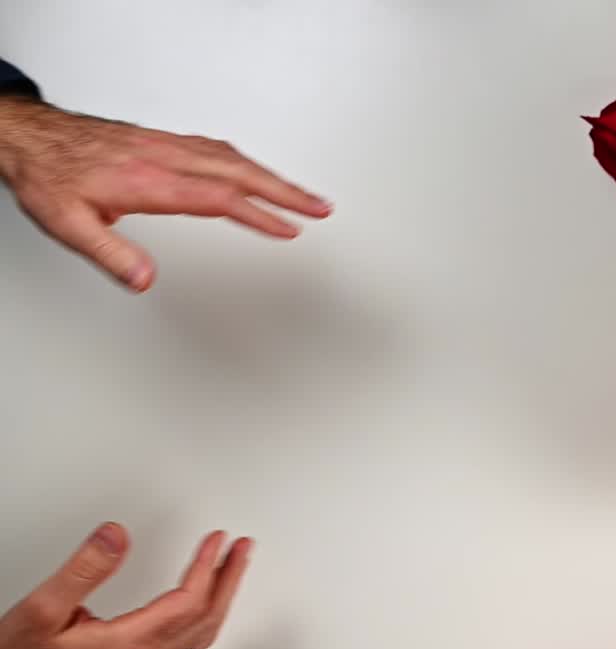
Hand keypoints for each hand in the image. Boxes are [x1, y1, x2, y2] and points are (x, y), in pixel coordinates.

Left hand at [0, 95, 330, 291]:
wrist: (28, 136)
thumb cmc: (48, 177)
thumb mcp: (68, 225)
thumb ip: (111, 255)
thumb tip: (145, 281)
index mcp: (150, 182)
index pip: (219, 198)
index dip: (259, 215)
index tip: (289, 229)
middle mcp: (165, 159)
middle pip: (240, 172)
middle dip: (286, 191)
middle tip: (321, 208)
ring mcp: (167, 146)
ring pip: (233, 157)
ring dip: (273, 176)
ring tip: (303, 195)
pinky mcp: (163, 141)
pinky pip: (218, 148)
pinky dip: (248, 163)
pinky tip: (255, 170)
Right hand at [0, 523, 251, 648]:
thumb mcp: (42, 608)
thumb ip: (84, 568)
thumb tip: (117, 535)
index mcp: (125, 648)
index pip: (187, 602)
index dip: (206, 566)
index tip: (217, 540)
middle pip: (205, 619)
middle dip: (228, 578)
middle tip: (242, 548)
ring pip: (200, 639)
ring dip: (221, 600)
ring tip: (231, 570)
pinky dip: (205, 625)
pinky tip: (205, 610)